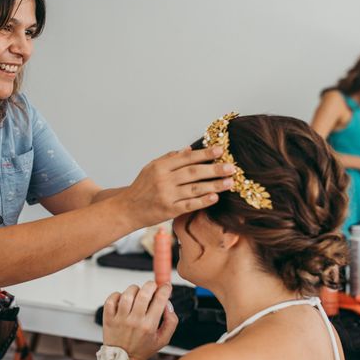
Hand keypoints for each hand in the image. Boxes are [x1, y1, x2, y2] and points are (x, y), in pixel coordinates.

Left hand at [103, 282, 178, 359]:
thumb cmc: (142, 349)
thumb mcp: (163, 340)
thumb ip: (171, 322)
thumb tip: (168, 305)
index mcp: (149, 326)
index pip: (160, 300)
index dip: (165, 289)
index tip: (165, 286)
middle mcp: (134, 321)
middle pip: (144, 293)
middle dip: (151, 285)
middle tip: (152, 287)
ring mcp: (120, 319)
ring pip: (128, 294)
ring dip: (135, 289)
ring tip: (138, 294)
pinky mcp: (108, 318)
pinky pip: (111, 299)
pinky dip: (117, 295)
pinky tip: (123, 299)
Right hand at [118, 146, 234, 228]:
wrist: (127, 209)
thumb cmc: (141, 187)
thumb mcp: (151, 168)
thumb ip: (170, 158)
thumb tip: (189, 149)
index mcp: (160, 167)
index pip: (187, 158)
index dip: (205, 154)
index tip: (221, 150)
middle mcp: (163, 180)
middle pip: (194, 172)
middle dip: (214, 169)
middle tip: (232, 167)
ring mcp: (167, 196)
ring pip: (195, 188)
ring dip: (214, 185)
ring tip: (229, 182)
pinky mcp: (169, 210)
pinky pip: (189, 205)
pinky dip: (203, 201)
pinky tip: (215, 197)